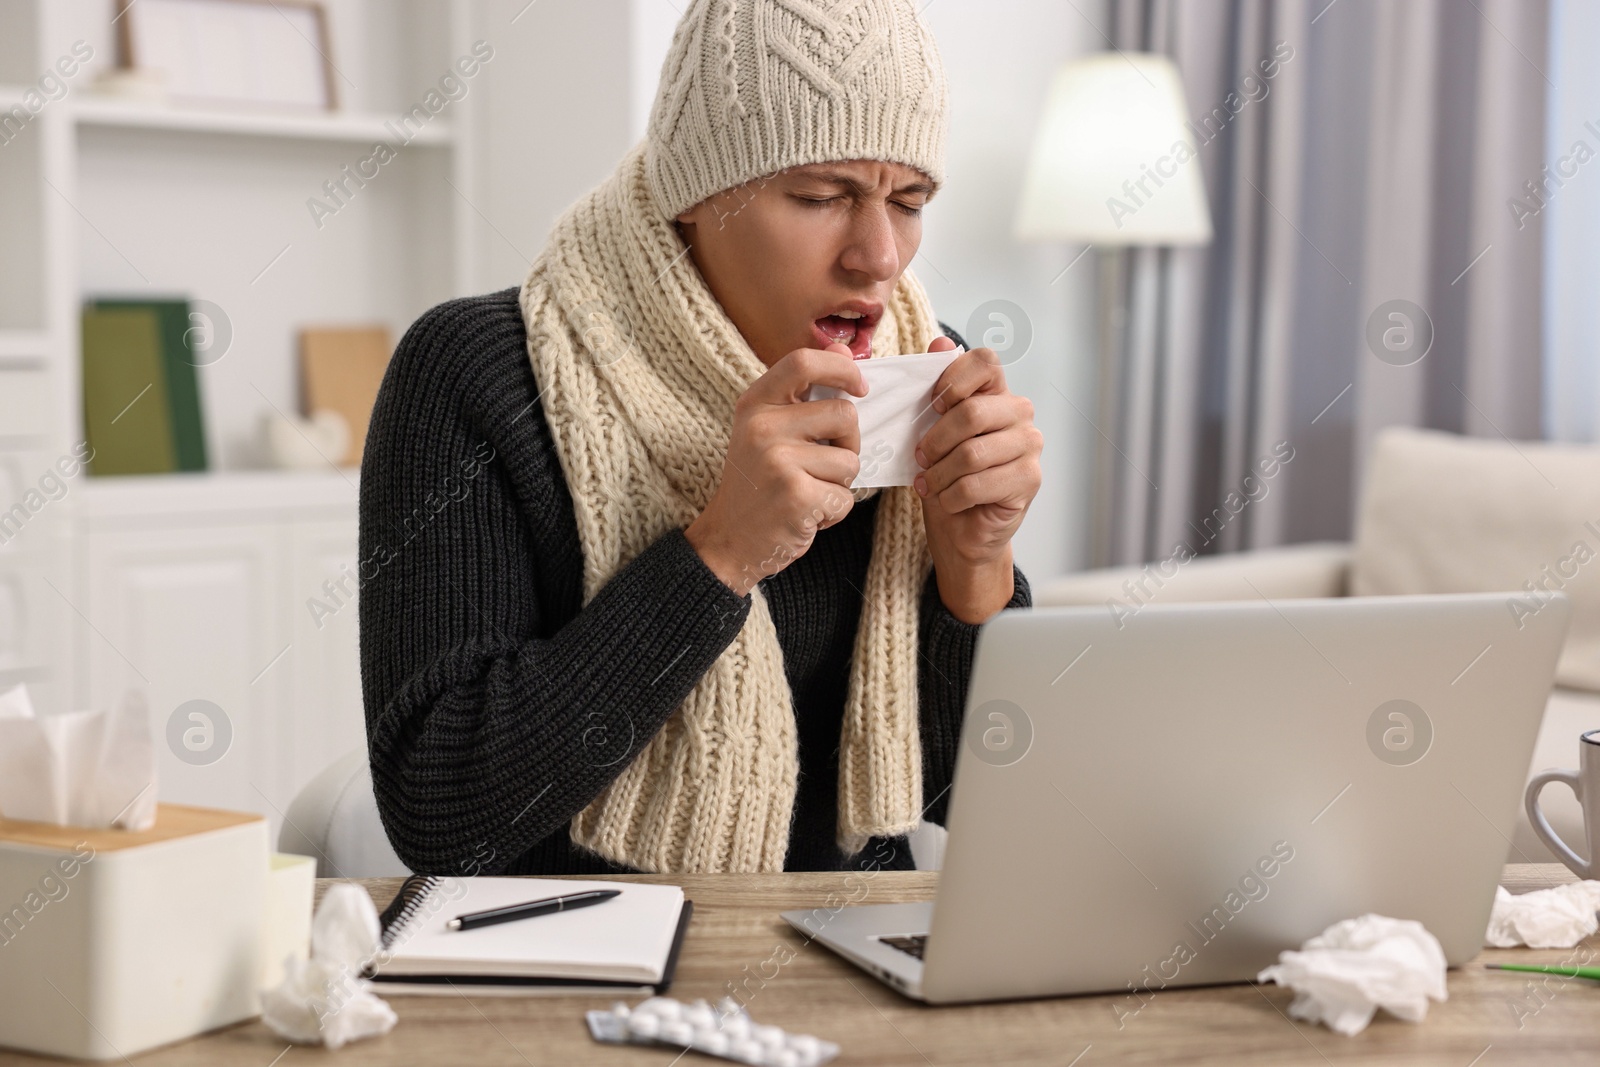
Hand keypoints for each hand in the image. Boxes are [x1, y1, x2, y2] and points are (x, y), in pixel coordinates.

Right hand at [687, 343, 864, 596]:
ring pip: (850, 460)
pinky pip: (845, 496)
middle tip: (825, 464)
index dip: (841, 367)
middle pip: (845, 414)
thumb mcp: (768, 430)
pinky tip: (807, 514)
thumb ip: (805, 392)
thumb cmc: (757, 483)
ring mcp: (778, 461)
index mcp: (755, 404)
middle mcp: (762, 427)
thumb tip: (843, 349)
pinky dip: (835, 511)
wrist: (728, 540)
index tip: (860, 386)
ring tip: (808, 492)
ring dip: (840, 483)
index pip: (803, 361)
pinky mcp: (796, 496)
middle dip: (849, 443)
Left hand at [914, 337, 1042, 622]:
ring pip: (971, 454)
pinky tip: (949, 502)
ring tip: (932, 485)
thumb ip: (936, 389)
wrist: (962, 529)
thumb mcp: (931, 431)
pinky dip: (951, 497)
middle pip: (972, 412)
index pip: (984, 361)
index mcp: (996, 393)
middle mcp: (1019, 413)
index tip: (933, 406)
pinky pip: (977, 484)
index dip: (953, 379)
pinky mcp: (1029, 480)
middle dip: (936, 440)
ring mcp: (1029, 446)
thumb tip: (940, 343)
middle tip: (922, 459)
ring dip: (940, 475)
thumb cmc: (947, 477)